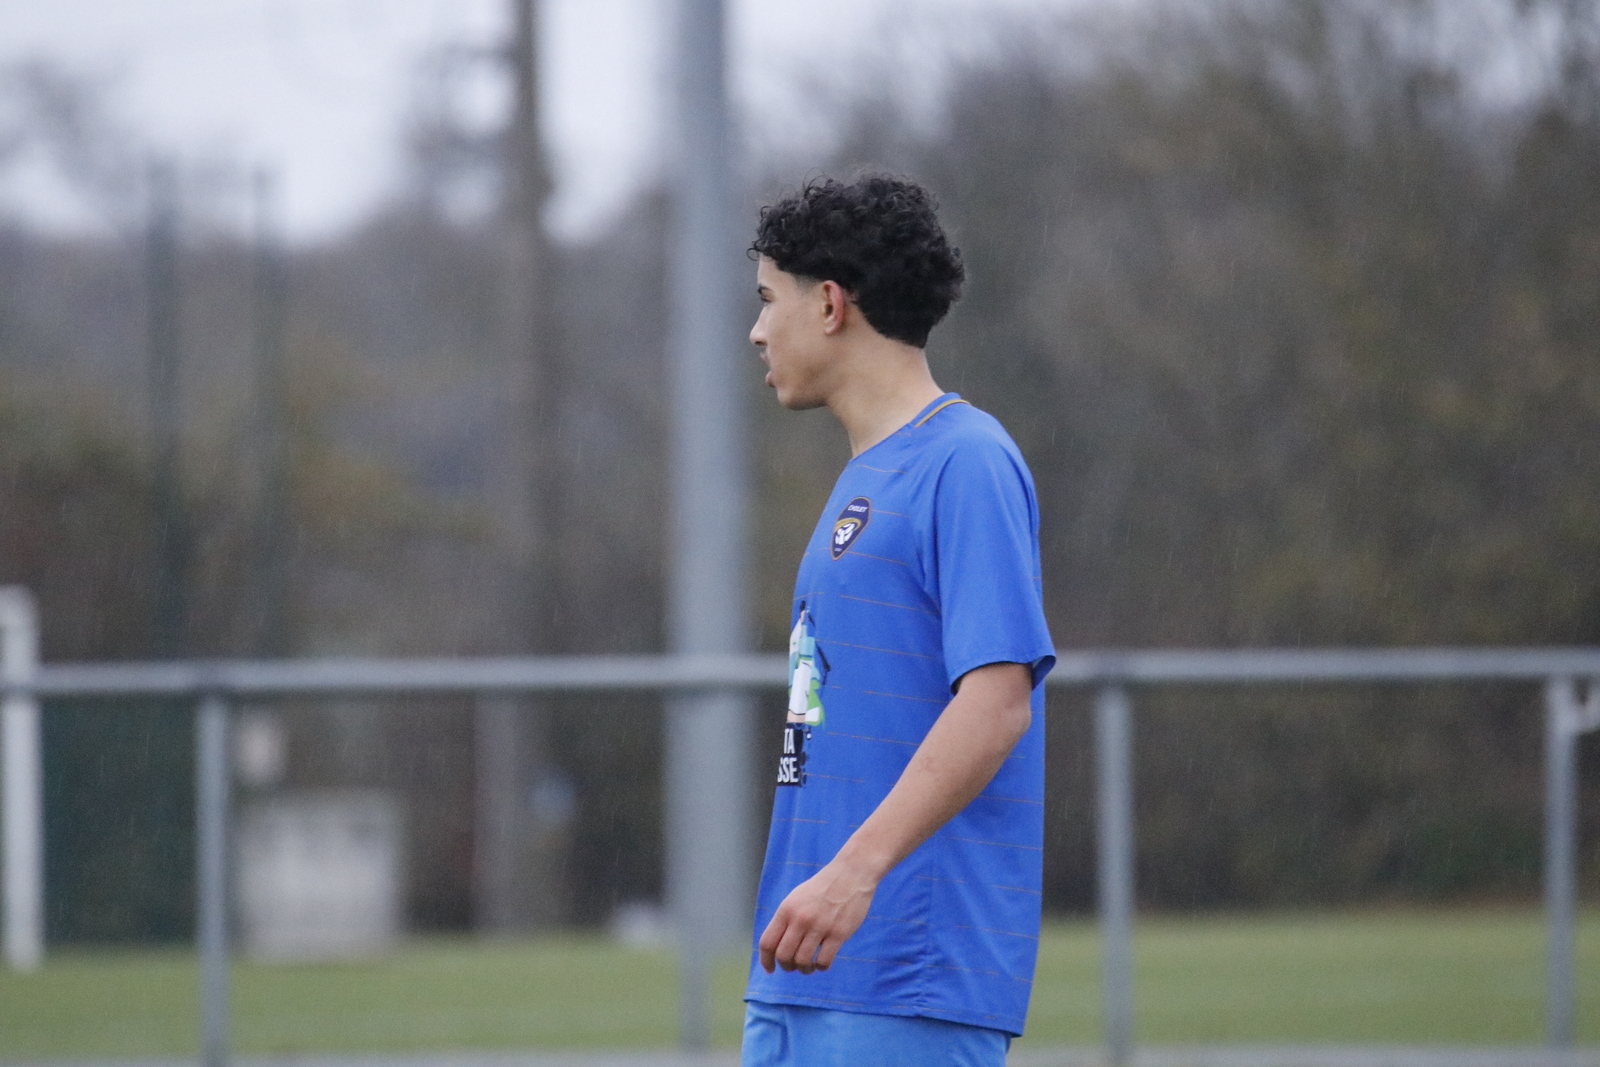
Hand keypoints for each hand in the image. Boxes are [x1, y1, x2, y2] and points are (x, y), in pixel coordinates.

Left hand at [758, 857, 879, 973]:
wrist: (850, 874)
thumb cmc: (822, 888)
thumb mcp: (796, 898)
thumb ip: (785, 920)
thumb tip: (776, 947)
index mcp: (786, 910)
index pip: (767, 942)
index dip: (766, 960)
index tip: (770, 969)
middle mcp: (800, 919)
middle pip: (783, 956)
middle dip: (786, 966)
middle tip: (793, 966)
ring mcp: (820, 926)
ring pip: (803, 961)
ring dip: (804, 969)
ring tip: (809, 966)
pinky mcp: (839, 933)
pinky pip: (824, 961)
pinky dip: (821, 967)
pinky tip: (822, 962)